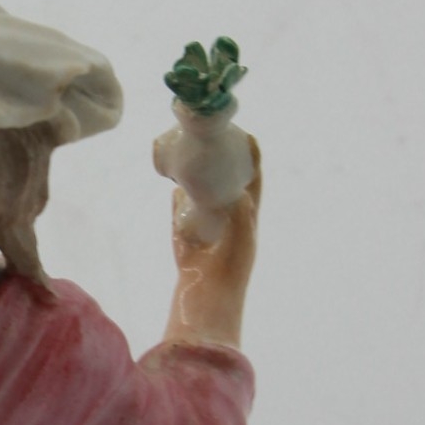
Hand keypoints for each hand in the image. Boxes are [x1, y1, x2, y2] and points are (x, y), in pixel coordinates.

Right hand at [172, 134, 260, 259]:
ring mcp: (203, 216)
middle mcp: (226, 209)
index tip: (247, 135)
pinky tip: (173, 178)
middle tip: (212, 135)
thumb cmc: (232, 265)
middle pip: (224, 176)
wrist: (208, 289)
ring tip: (190, 149)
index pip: (251, 177)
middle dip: (219, 157)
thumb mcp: (243, 237)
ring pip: (200, 187)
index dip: (251, 156)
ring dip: (195, 171)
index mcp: (247, 210)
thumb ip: (242, 214)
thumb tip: (236, 192)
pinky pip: (178, 204)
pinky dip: (177, 193)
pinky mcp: (183, 225)